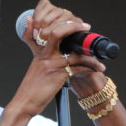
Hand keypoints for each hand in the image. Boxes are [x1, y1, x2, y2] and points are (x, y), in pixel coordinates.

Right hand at [9, 0, 106, 116]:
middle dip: (74, 27)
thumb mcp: (35, 68)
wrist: (24, 103)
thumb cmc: (31, 88)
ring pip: (75, 55)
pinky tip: (95, 70)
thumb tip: (48, 47)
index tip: (75, 23)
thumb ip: (42, 57)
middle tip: (86, 27)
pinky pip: (78, 68)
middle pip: (58, 33)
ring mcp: (51, 64)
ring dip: (91, 59)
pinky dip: (89, 69)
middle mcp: (45, 55)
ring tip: (100, 64)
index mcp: (40, 53)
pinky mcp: (58, 75)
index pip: (50, 32)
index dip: (63, 24)